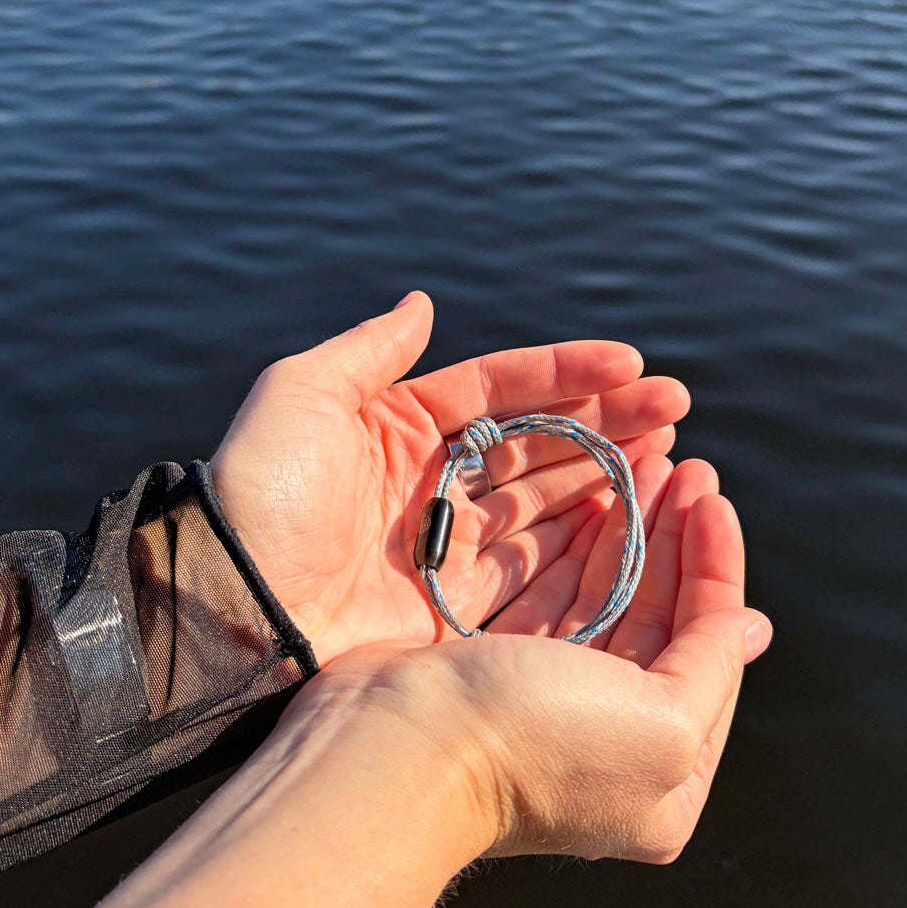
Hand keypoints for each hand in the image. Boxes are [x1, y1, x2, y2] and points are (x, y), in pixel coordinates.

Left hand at [210, 292, 687, 663]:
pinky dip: (581, 545)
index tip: (629, 363)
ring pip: (546, 503)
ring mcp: (448, 546)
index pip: (501, 390)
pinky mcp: (455, 605)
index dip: (565, 374)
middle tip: (675, 407)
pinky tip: (629, 517)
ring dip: (607, 476)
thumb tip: (421, 302)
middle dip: (607, 423)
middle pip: (537, 444)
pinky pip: (533, 569)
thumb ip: (369, 350)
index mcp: (400, 427)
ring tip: (670, 453)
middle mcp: (432, 484)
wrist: (231, 605)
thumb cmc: (263, 492)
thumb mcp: (302, 395)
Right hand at [286, 456, 770, 862]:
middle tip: (684, 467)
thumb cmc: (535, 741)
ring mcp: (549, 706)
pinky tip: (593, 499)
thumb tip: (753, 629)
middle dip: (673, 539)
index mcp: (665, 778)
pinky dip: (574, 551)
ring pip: (606, 601)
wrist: (392, 749)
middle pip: (659, 619)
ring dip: (629, 533)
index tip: (712, 497)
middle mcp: (611, 744)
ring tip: (647, 465)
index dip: (715, 567)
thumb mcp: (662, 721)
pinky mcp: (497, 672)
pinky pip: (553, 599)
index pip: (710, 649)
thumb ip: (713, 668)